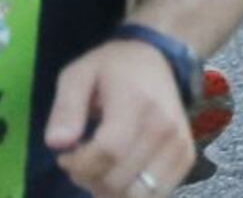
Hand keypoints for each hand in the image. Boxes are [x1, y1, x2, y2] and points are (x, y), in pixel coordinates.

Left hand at [42, 37, 194, 197]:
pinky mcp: (186, 157)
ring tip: (101, 169)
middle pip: (118, 180)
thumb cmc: (112, 68)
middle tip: (82, 161)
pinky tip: (122, 172)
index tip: (65, 157)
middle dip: (89, 180)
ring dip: (110, 192)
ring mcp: (179, 144)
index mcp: (137, 103)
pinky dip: (133, 192)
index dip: (78, 165)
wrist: (158, 58)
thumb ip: (65, 108)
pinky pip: (157, 194)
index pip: (107, 153)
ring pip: (138, 194)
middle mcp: (164, 127)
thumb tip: (57, 144)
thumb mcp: (78, 75)